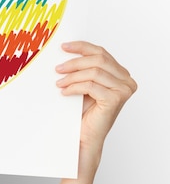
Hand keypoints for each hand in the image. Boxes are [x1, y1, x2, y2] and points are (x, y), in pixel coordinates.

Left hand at [56, 41, 136, 168]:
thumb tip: (66, 51)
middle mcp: (126, 80)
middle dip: (75, 62)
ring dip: (72, 76)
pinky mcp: (115, 99)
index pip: (101, 53)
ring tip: (59, 83)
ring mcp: (123, 90)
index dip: (82, 47)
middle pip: (98, 59)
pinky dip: (74, 87)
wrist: (84, 137)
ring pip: (94, 72)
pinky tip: (64, 92)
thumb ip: (83, 69)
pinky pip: (90, 86)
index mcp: (120, 74)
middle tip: (58, 69)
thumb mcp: (84, 85)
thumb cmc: (83, 112)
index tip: (64, 47)